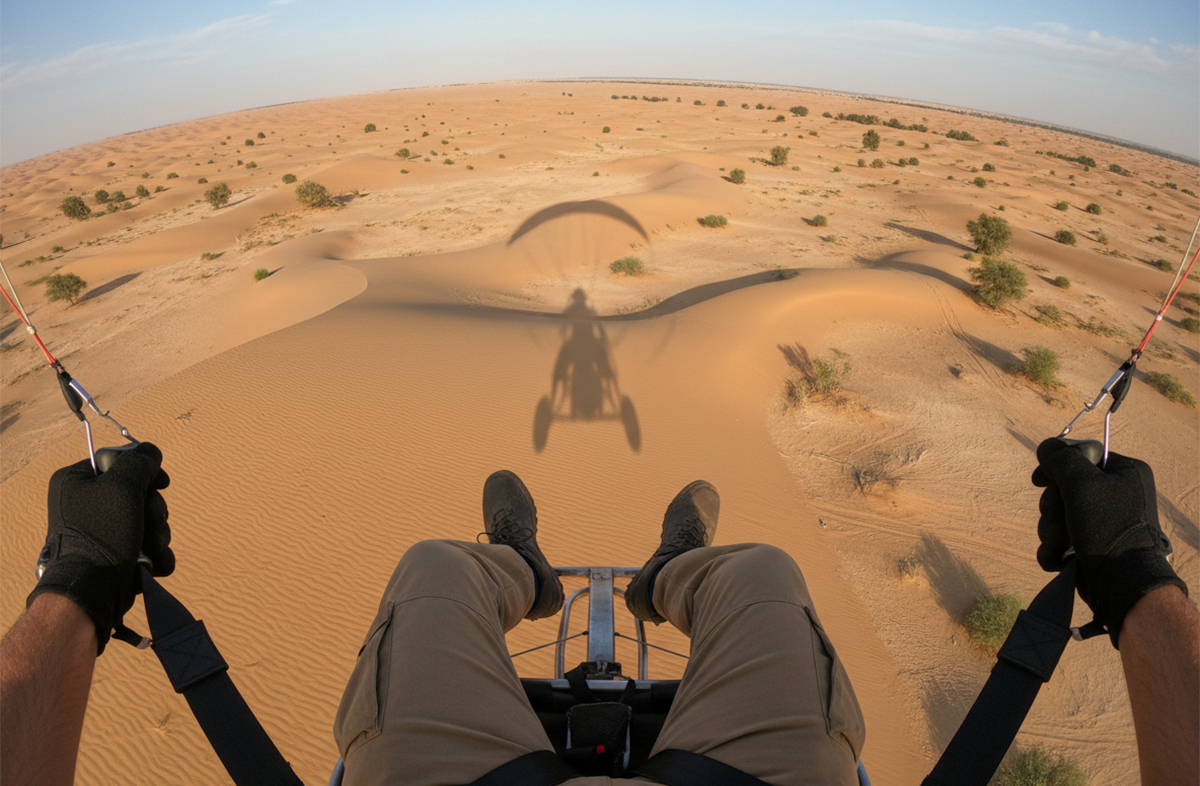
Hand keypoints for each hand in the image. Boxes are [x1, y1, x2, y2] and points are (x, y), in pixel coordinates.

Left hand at [27, 443, 172, 653]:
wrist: (92, 590)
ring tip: (152, 548)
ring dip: (157, 533)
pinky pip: (144, 542)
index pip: (119, 462)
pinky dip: (154, 552)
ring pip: (145, 519)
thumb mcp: (122, 488)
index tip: (162, 484)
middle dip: (153, 510)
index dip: (145, 472)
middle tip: (153, 522)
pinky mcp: (113, 553)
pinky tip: (155, 562)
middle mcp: (84, 502)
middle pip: (136, 492)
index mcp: (76, 480)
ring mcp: (100, 530)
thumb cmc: (102, 534)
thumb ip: (139, 464)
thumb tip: (151, 451)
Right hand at [1032, 438, 1185, 646]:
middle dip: (1052, 507)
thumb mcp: (1082, 485)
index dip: (1055, 467)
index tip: (1039, 480)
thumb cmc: (1107, 528)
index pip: (1080, 455)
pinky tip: (1058, 558)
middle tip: (1059, 519)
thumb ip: (1061, 461)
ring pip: (1057, 513)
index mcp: (1123, 472)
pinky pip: (1059, 536)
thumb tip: (1046, 447)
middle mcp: (1115, 493)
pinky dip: (1054, 547)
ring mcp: (1101, 520)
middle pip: (1063, 486)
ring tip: (1061, 543)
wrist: (1121, 583)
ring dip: (1051, 530)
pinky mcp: (1089, 543)